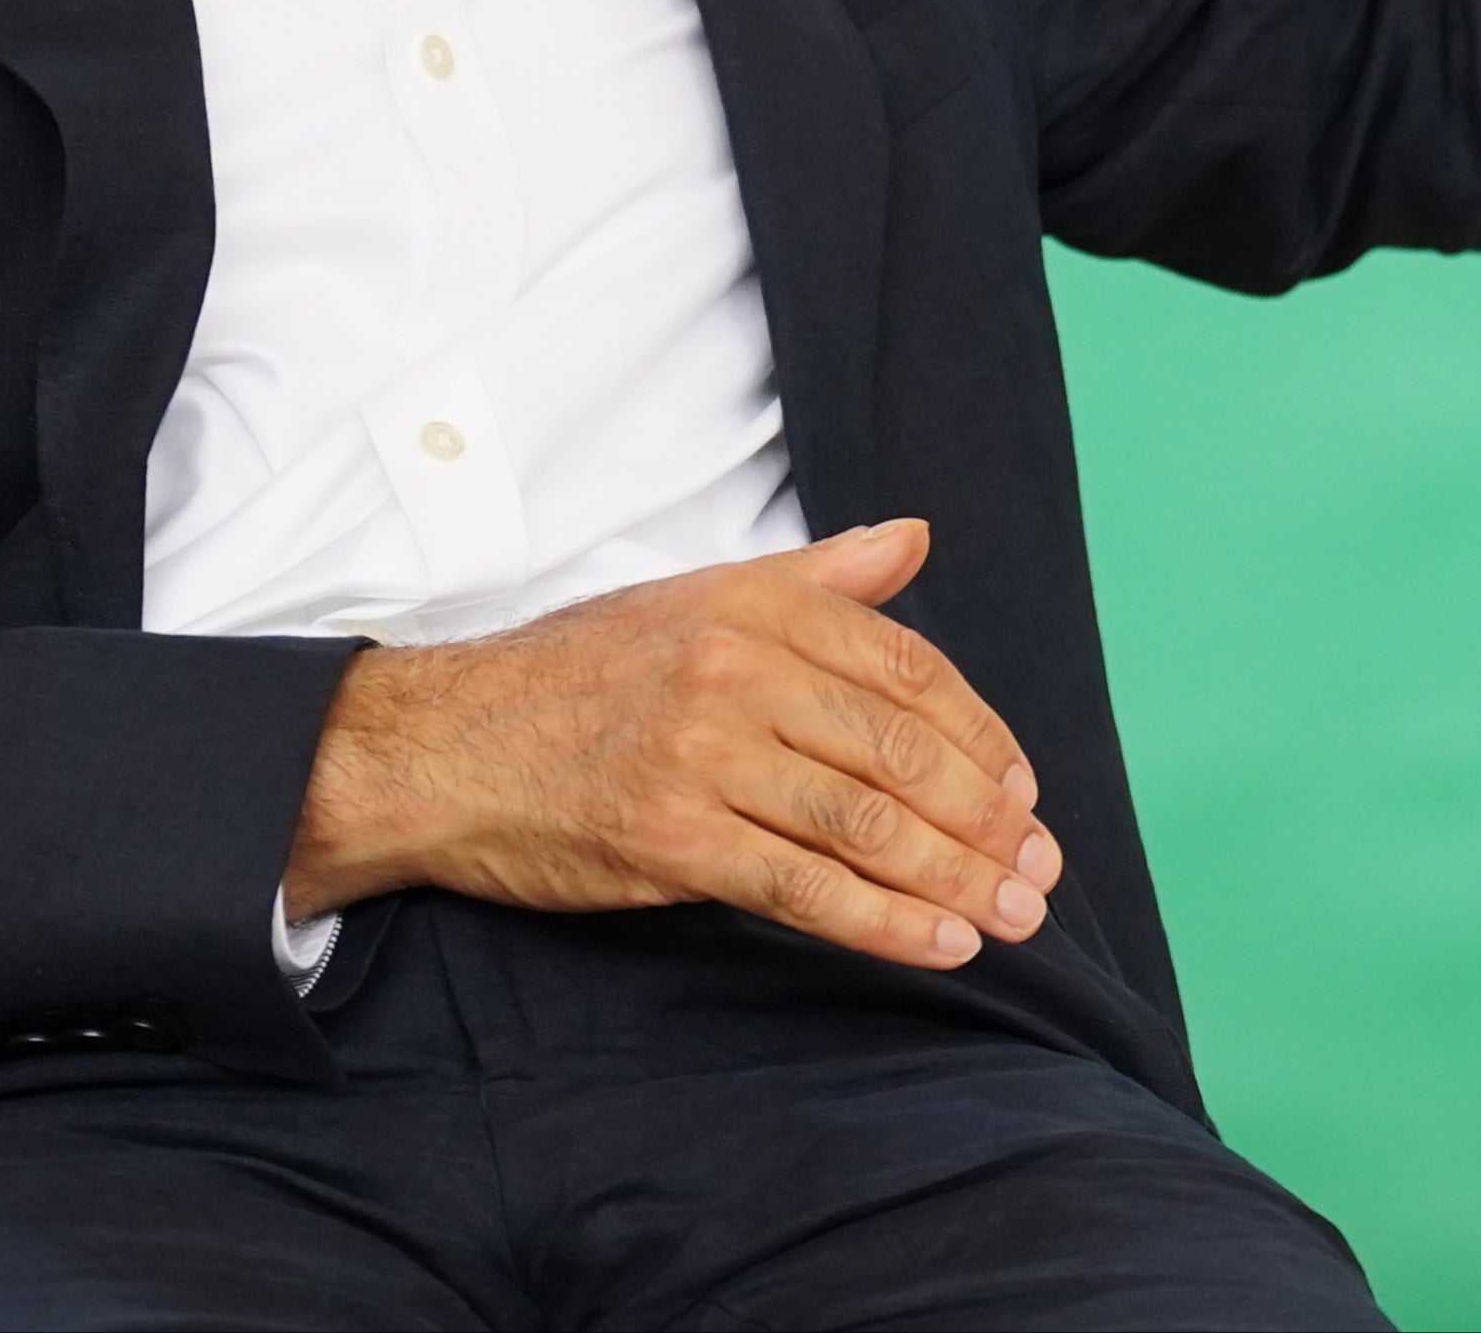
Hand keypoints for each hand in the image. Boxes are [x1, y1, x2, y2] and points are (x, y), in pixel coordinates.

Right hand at [280, 518, 1059, 971]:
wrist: (441, 744)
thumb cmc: (576, 674)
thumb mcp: (696, 596)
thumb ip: (816, 576)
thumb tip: (914, 538)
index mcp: (756, 605)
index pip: (906, 668)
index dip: (978, 733)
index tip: (1022, 788)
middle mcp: (738, 670)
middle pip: (899, 751)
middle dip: (986, 818)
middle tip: (1040, 868)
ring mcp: (704, 755)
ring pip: (863, 823)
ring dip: (955, 877)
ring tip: (1012, 916)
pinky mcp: (669, 839)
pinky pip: (801, 887)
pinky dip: (882, 920)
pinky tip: (939, 942)